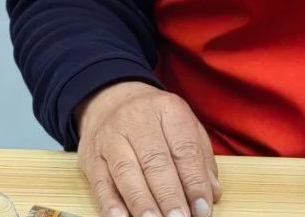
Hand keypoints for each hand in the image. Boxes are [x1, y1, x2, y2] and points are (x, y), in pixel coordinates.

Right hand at [76, 82, 221, 216]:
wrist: (111, 99)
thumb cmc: (155, 120)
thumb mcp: (184, 126)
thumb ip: (201, 158)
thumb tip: (212, 193)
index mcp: (168, 109)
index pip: (184, 149)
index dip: (195, 183)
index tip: (202, 209)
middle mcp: (137, 119)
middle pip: (155, 162)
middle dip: (169, 197)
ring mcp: (111, 137)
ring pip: (127, 173)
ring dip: (142, 203)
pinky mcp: (92, 155)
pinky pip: (101, 182)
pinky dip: (111, 204)